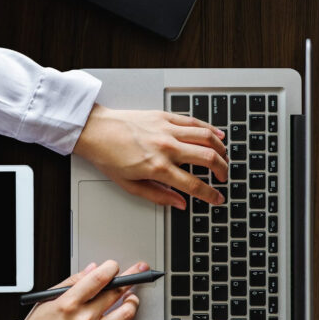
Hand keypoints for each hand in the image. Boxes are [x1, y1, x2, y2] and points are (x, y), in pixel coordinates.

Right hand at [23, 260, 145, 319]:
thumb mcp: (48, 299)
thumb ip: (72, 282)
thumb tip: (93, 269)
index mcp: (68, 304)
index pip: (98, 279)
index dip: (111, 268)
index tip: (115, 266)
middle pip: (117, 293)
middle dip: (131, 278)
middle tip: (137, 272)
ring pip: (127, 314)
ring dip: (133, 302)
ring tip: (131, 297)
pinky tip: (127, 319)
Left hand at [73, 104, 227, 208]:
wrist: (95, 130)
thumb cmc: (108, 156)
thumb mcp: (130, 185)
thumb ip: (158, 196)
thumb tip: (179, 203)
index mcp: (158, 168)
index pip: (194, 185)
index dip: (210, 194)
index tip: (217, 198)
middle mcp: (166, 148)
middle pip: (208, 159)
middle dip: (222, 171)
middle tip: (223, 177)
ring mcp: (167, 130)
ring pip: (206, 138)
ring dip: (220, 150)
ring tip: (224, 157)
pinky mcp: (165, 117)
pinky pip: (194, 122)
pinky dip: (210, 129)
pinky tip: (218, 136)